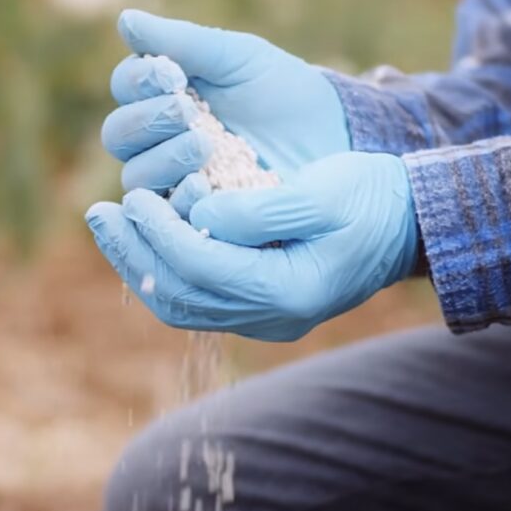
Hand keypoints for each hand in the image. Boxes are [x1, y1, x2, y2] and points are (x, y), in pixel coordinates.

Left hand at [85, 152, 416, 340]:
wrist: (410, 225)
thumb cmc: (372, 199)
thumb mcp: (321, 191)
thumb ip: (258, 209)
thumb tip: (197, 213)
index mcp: (288, 291)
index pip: (201, 267)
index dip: (159, 233)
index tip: (131, 196)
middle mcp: (271, 317)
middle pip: (180, 296)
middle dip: (134, 253)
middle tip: (100, 212)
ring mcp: (264, 319)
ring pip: (182, 303)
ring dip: (140, 263)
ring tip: (110, 223)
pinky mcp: (259, 306)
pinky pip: (196, 298)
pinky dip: (164, 267)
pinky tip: (145, 235)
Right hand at [101, 9, 349, 192]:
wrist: (328, 139)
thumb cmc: (281, 91)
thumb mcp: (238, 59)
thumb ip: (184, 42)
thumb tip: (125, 19)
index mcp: (162, 94)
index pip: (125, 86)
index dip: (139, 80)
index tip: (170, 75)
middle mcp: (157, 140)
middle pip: (119, 134)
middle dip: (148, 120)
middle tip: (187, 111)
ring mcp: (172, 180)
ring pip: (136, 176)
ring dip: (163, 158)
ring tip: (203, 145)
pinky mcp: (193, 215)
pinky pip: (165, 216)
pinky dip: (178, 198)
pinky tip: (204, 183)